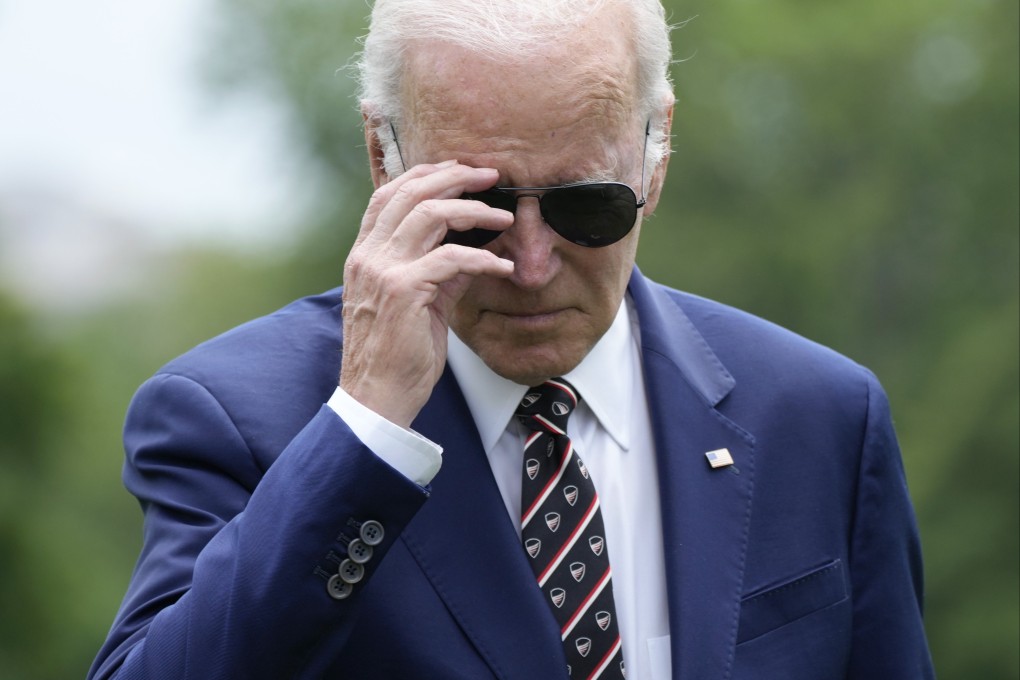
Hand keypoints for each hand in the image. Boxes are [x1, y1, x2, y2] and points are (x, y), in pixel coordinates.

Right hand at [340, 161, 514, 426]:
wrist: (377, 397)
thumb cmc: (396, 355)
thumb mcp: (417, 305)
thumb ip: (438, 274)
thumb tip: (472, 253)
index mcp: (365, 255)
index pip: (389, 195)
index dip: (425, 175)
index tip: (460, 170)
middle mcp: (368, 256)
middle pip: (409, 193)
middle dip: (454, 177)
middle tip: (490, 176)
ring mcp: (383, 271)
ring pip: (429, 214)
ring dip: (473, 209)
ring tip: (504, 216)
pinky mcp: (404, 291)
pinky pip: (450, 258)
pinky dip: (482, 258)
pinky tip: (503, 268)